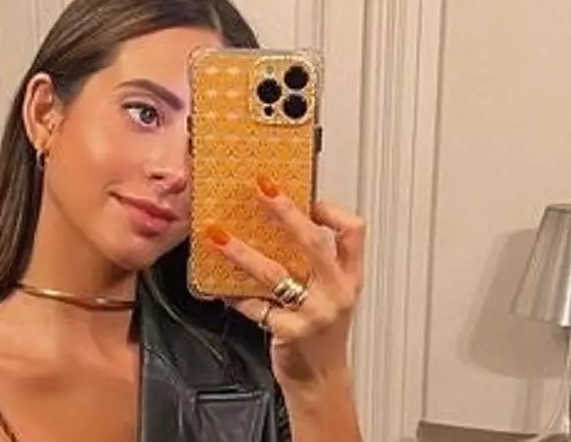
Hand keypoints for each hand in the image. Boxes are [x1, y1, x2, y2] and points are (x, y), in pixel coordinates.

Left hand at [203, 176, 366, 390]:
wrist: (320, 381)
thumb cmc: (320, 334)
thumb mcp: (329, 295)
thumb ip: (315, 265)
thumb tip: (282, 224)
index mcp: (348, 278)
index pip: (353, 233)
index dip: (332, 211)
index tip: (309, 198)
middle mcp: (336, 293)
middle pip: (312, 243)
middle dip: (284, 211)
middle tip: (260, 189)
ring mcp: (314, 314)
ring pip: (274, 273)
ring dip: (242, 251)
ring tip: (217, 235)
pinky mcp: (290, 332)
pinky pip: (254, 306)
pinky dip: (234, 294)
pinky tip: (218, 287)